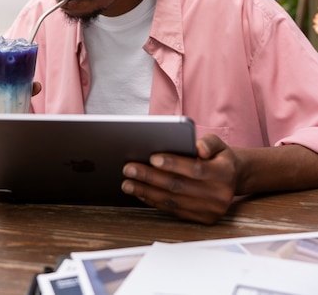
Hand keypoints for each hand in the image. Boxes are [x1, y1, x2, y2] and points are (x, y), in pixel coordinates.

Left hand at [121, 134, 237, 223]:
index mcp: (224, 173)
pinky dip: (154, 202)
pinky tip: (140, 193)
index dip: (173, 164)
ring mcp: (211, 210)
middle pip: (179, 187)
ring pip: (173, 201)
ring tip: (128, 183)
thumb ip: (208, 142)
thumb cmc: (219, 157)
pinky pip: (174, 211)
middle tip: (129, 169)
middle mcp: (219, 195)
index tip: (152, 158)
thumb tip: (198, 147)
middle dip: (150, 177)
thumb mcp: (218, 143)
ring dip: (147, 192)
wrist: (233, 178)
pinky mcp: (202, 219)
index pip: (195, 169)